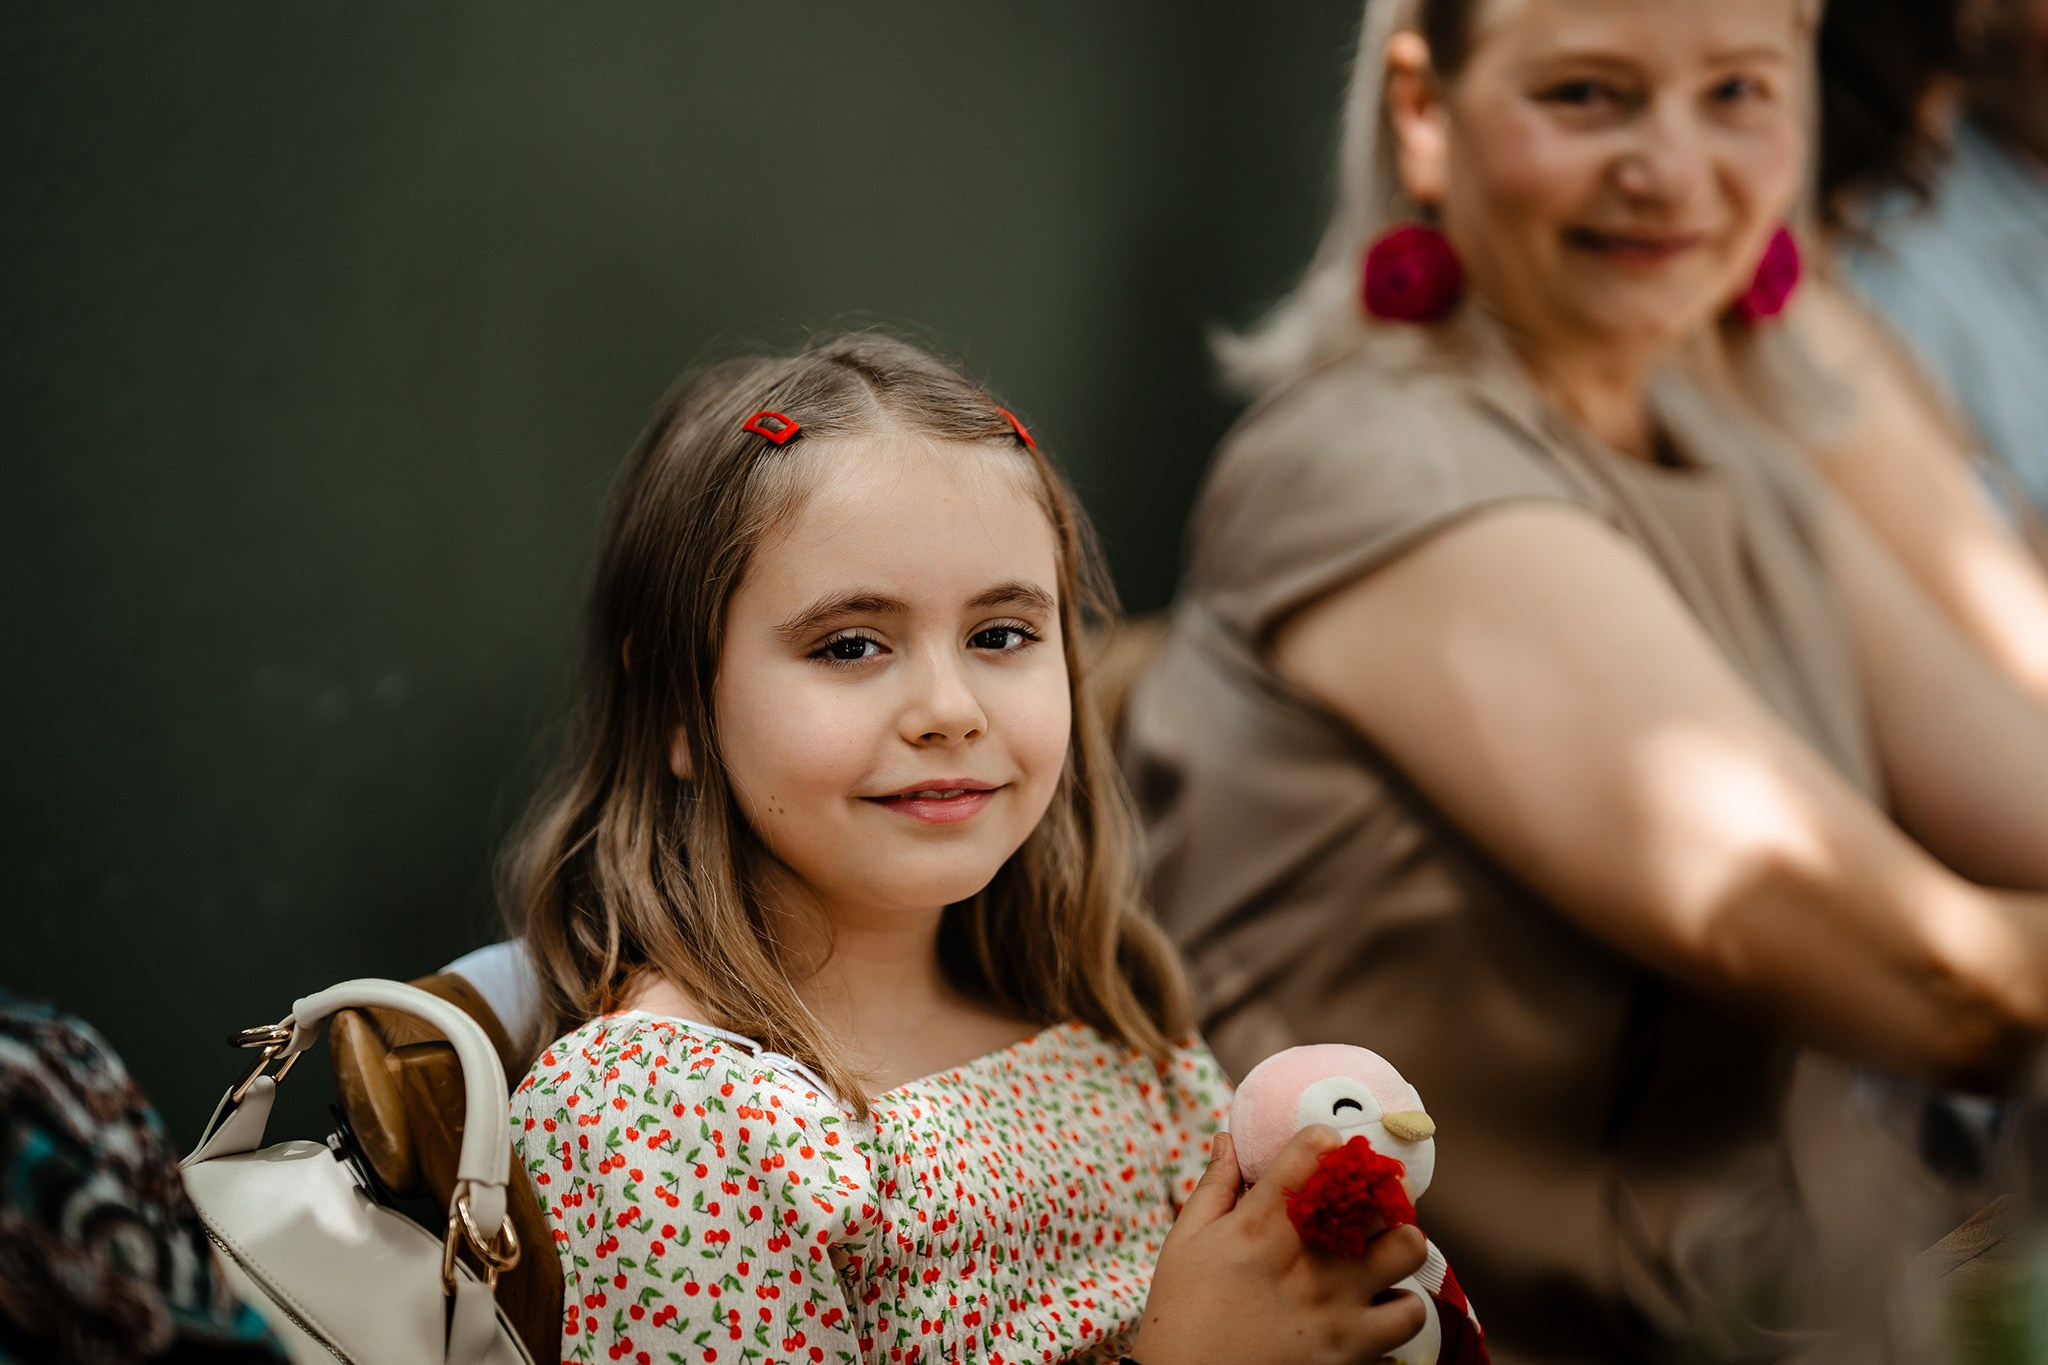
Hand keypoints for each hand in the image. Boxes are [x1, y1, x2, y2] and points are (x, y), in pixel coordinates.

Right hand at [1132, 1126, 1428, 1364]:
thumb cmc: (1182, 1315)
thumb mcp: (1184, 1242)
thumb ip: (1215, 1186)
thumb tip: (1229, 1139)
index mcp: (1260, 1224)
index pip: (1315, 1149)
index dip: (1325, 1143)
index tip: (1323, 1154)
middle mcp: (1306, 1258)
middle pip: (1376, 1194)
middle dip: (1374, 1188)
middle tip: (1361, 1200)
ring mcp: (1336, 1304)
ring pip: (1408, 1247)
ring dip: (1396, 1242)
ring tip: (1378, 1249)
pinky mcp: (1354, 1347)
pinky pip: (1410, 1313)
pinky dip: (1400, 1305)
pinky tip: (1377, 1301)